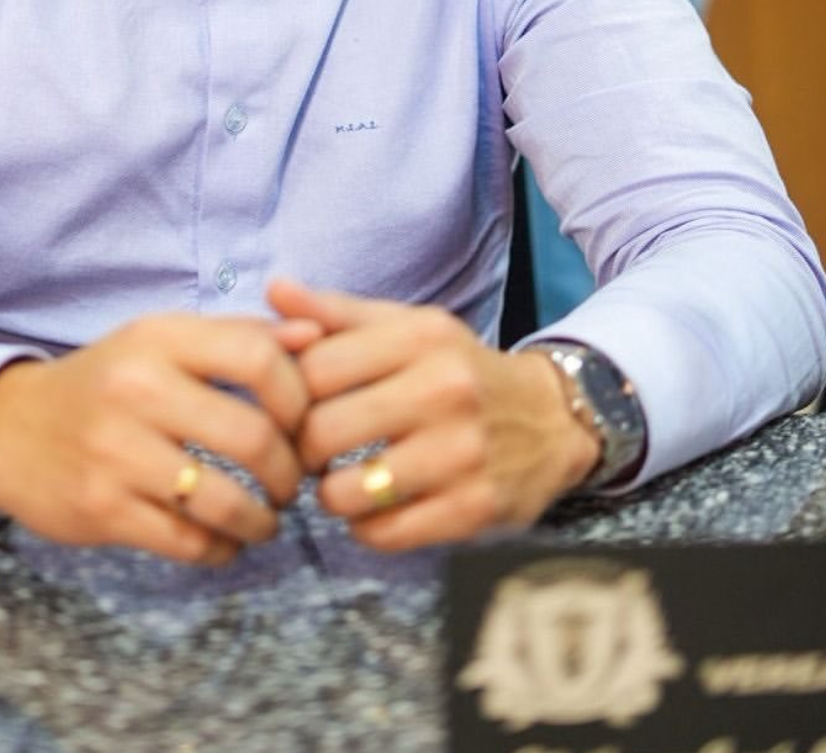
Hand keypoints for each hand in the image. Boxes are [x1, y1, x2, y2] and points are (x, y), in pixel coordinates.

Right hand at [0, 311, 320, 564]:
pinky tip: (224, 540)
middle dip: (289, 471)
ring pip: (226, 500)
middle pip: (253, 436)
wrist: (8, 427)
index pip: (258, 357)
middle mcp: (137, 388)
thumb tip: (316, 337)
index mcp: (159, 338)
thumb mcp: (162, 342)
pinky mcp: (102, 509)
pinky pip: (189, 542)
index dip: (298, 397)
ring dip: (262, 520)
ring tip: (265, 518)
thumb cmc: (106, 380)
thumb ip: (240, 336)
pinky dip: (221, 549)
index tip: (302, 423)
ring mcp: (117, 452)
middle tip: (291, 483)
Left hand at [268, 279, 599, 550]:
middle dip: (301, 449)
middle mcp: (444, 390)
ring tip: (339, 481)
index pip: (313, 369)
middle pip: (321, 432)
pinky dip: (364, 527)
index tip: (293, 406)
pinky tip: (373, 508)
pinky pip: (384, 533)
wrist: (552, 419)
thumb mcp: (406, 327)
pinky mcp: (474, 509)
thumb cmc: (457, 369)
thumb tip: (273, 290)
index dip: (288, 394)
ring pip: (346, 491)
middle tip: (310, 451)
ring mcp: (461, 454)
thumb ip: (336, 313)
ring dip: (329, 494)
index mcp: (419, 337)